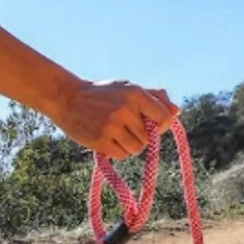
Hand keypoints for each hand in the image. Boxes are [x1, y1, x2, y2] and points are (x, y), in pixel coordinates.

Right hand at [55, 80, 179, 158]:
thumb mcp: (127, 88)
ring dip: (130, 146)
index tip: (152, 125)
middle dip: (142, 136)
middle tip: (127, 128)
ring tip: (117, 134)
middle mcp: (125, 109)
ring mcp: (111, 126)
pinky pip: (121, 155)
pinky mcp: (100, 141)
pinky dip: (118, 151)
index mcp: (135, 93)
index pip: (163, 118)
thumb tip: (177, 111)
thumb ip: (154, 97)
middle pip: (149, 137)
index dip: (161, 125)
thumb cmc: (102, 93)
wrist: (66, 98)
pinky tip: (108, 140)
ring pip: (136, 149)